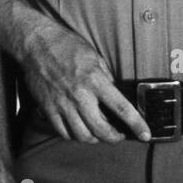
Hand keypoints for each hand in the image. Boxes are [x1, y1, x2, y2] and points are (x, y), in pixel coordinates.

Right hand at [22, 16, 149, 142]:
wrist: (36, 44)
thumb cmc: (67, 46)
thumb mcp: (94, 57)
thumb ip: (105, 78)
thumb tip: (114, 95)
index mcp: (95, 81)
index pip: (122, 109)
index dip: (137, 125)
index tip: (145, 135)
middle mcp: (80, 96)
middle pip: (102, 130)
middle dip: (114, 138)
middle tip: (119, 135)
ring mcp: (63, 104)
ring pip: (83, 136)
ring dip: (95, 139)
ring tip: (99, 133)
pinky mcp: (48, 109)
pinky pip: (63, 132)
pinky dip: (74, 136)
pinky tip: (79, 129)